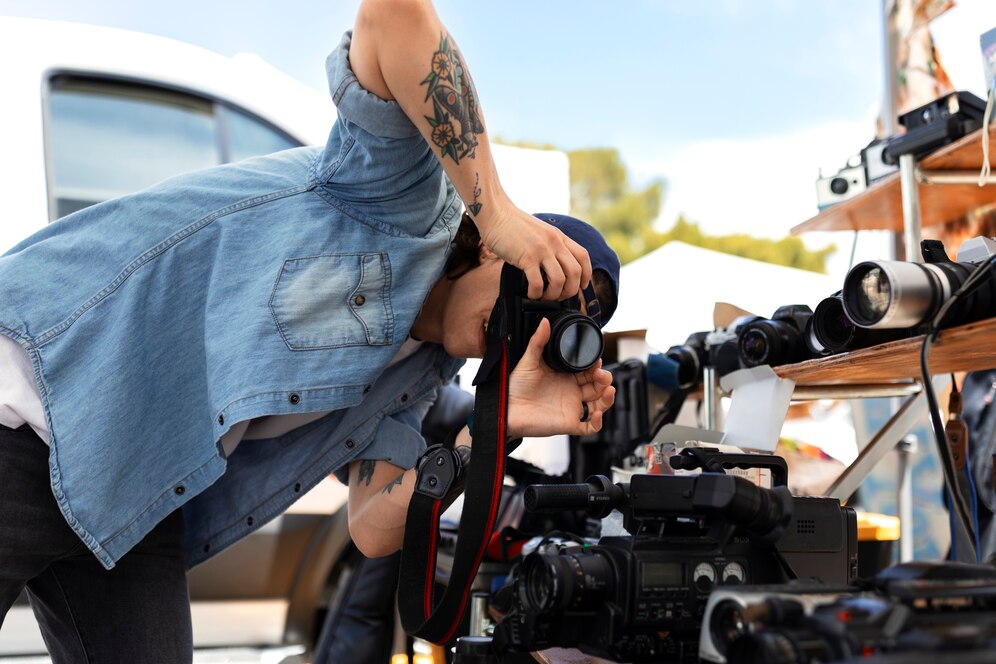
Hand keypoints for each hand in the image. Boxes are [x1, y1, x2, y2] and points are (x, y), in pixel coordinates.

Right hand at [475, 205, 592, 300]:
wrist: (496, 213)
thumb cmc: (513, 225)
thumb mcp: (540, 232)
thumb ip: (550, 246)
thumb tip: (553, 267)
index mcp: (559, 236)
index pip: (583, 257)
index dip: (586, 275)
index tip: (581, 286)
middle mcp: (554, 242)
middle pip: (575, 272)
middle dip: (570, 291)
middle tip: (559, 297)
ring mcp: (541, 250)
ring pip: (560, 280)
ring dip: (553, 295)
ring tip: (543, 296)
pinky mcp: (526, 257)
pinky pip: (538, 283)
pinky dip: (536, 294)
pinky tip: (530, 293)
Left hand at [507, 319, 615, 437]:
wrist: (505, 408)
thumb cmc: (515, 386)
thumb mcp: (528, 361)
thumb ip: (538, 341)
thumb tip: (545, 322)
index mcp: (565, 377)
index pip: (588, 370)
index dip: (596, 365)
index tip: (596, 358)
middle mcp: (571, 392)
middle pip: (598, 386)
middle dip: (605, 378)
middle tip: (601, 373)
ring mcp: (571, 408)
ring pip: (599, 405)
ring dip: (608, 397)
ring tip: (608, 389)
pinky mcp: (568, 424)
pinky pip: (589, 427)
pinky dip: (598, 422)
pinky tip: (597, 413)